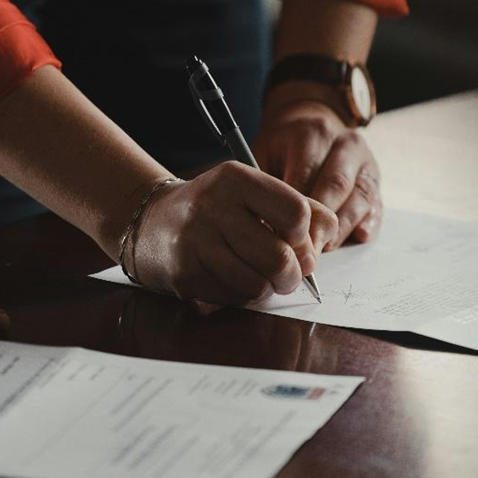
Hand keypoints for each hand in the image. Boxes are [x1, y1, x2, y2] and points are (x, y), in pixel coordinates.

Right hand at [130, 162, 338, 305]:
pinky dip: (242, 297)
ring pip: (258, 285)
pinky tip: (232, 280)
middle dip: (292, 275)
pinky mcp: (185, 274)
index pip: (296, 212)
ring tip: (260, 277)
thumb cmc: (215, 209)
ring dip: (267, 289)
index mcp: (236, 179)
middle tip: (287, 274)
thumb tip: (327, 237)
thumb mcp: (252, 192)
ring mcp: (195, 242)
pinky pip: (233, 298)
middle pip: (280, 258)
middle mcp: (213, 206)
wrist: (150, 222)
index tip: (296, 241)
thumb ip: (298, 207)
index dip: (305, 236)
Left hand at [252, 99, 382, 247]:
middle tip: (304, 252)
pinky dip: (369, 223)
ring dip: (342, 228)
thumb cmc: (282, 147)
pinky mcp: (376, 180)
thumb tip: (266, 226)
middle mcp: (345, 144)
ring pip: (360, 198)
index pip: (306, 176)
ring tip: (323, 250)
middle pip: (336, 187)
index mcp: (313, 134)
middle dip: (320, 223)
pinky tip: (358, 237)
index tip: (282, 237)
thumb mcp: (265, 153)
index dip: (294, 211)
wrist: (311, 125)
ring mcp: (365, 162)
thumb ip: (266, 185)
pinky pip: (376, 205)